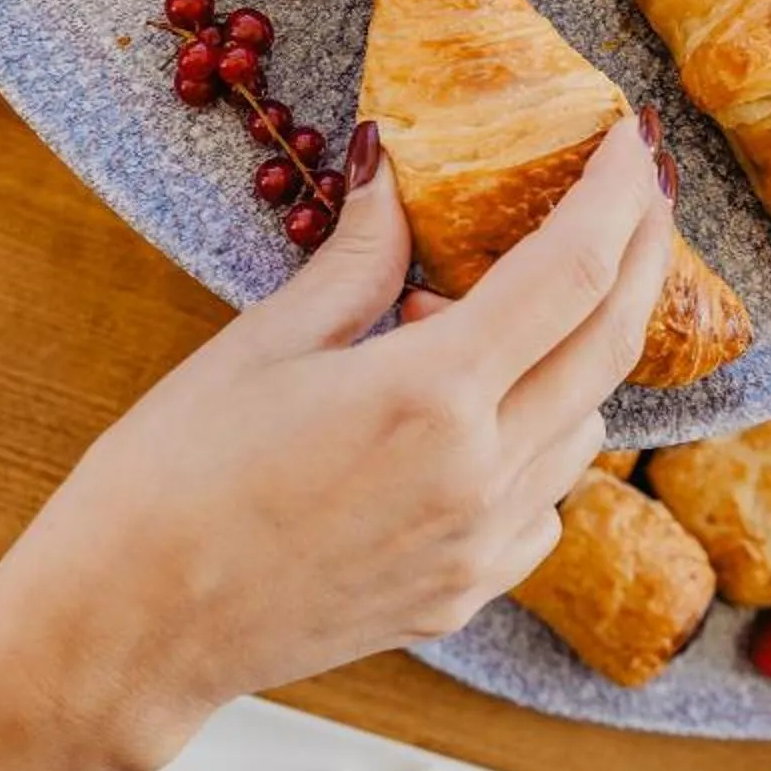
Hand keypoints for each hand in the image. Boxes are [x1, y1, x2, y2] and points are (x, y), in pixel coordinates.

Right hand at [0, 117, 679, 770]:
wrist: (128, 632)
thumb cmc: (168, 481)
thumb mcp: (261, 345)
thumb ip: (356, 258)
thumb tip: (392, 169)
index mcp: (431, 396)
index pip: (572, 272)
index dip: (616, 196)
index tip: (629, 138)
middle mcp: (481, 477)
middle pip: (609, 345)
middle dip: (641, 254)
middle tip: (641, 189)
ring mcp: (480, 548)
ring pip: (585, 427)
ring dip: (575, 350)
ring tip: (493, 310)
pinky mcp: (463, 596)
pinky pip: (546, 504)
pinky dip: (540, 443)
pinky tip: (474, 418)